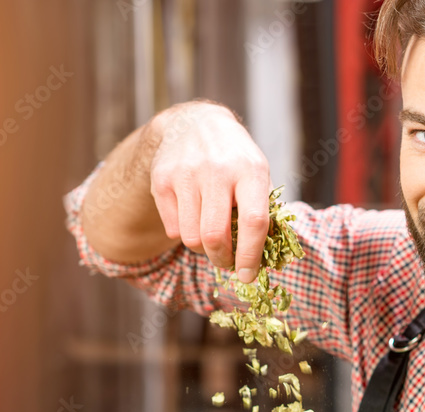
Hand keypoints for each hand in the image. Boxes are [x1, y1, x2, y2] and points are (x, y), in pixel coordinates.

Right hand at [148, 100, 271, 280]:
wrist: (195, 124)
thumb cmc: (236, 159)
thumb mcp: (258, 174)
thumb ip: (262, 211)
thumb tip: (263, 259)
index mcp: (250, 170)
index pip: (253, 222)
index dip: (251, 255)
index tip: (249, 275)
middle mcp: (217, 170)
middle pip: (215, 236)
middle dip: (221, 260)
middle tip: (226, 263)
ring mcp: (186, 174)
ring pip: (191, 238)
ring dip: (202, 249)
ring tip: (211, 238)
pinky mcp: (162, 179)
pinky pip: (172, 229)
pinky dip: (183, 233)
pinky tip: (192, 216)